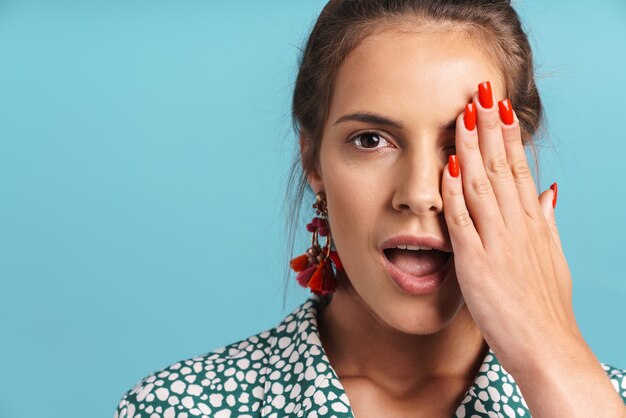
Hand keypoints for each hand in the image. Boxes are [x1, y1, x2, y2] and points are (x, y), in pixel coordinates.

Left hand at [441, 81, 580, 373]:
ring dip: (472, 148)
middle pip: (501, 167)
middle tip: (480, 90)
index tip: (498, 105)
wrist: (547, 346)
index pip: (517, 168)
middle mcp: (516, 226)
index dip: (506, 135)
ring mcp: (497, 243)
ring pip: (483, 186)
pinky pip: (463, 223)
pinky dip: (455, 194)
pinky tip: (449, 168)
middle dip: (489, 128)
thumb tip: (550, 190)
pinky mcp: (477, 264)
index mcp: (532, 223)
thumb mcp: (551, 257)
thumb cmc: (544, 305)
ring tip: (464, 114)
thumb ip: (546, 221)